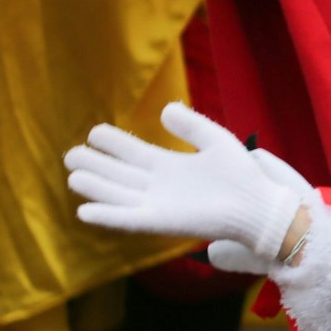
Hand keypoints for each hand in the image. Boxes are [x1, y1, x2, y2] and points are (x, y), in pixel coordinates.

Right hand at [65, 103, 305, 261]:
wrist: (259, 206)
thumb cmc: (242, 175)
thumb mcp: (215, 140)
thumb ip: (191, 124)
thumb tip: (164, 108)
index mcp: (170, 166)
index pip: (132, 153)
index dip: (113, 143)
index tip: (95, 132)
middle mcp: (159, 186)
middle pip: (118, 173)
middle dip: (95, 164)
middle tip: (71, 154)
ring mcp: (158, 204)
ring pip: (117, 194)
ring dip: (96, 187)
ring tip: (74, 175)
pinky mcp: (162, 222)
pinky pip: (128, 219)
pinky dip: (107, 215)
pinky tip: (85, 210)